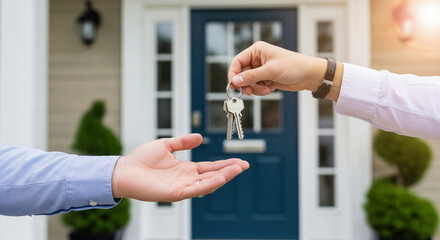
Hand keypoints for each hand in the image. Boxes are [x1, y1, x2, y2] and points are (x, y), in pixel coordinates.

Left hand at [111, 134, 248, 201]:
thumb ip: (183, 142)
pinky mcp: (176, 193)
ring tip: (238, 169)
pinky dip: (211, 183)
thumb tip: (199, 137)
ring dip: (224, 176)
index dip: (225, 164)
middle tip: (245, 165)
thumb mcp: (166, 145)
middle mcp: (187, 179)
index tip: (239, 161)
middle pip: (213, 175)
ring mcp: (183, 187)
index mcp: (185, 169)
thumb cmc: (141, 159)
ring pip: (209, 183)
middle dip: (230, 171)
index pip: (210, 167)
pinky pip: (197, 189)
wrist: (124, 169)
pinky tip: (222, 177)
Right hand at [228, 41, 341, 100]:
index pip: (237, 61)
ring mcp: (261, 69)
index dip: (233, 74)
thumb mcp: (270, 71)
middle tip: (250, 92)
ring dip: (255, 88)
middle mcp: (257, 59)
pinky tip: (271, 88)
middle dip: (246, 84)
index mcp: (257, 51)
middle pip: (241, 74)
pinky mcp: (266, 78)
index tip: (234, 85)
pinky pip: (256, 86)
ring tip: (266, 89)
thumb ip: (251, 76)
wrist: (309, 75)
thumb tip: (235, 81)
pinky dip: (261, 90)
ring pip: (248, 82)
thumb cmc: (294, 66)